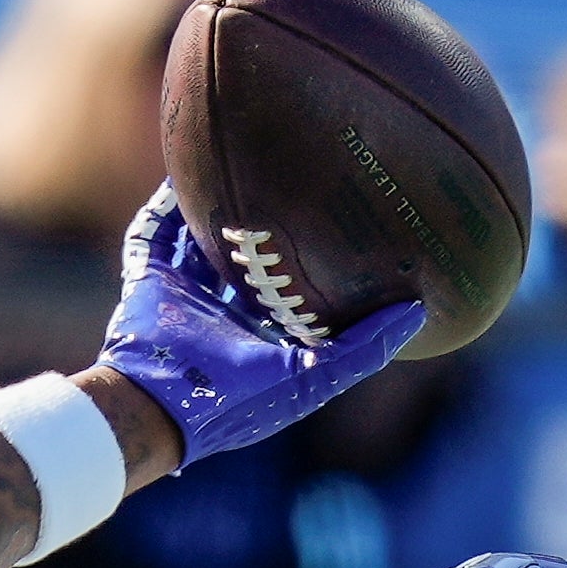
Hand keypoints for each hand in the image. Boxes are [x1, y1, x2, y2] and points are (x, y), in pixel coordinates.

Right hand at [93, 185, 424, 470]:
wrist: (165, 408)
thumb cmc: (241, 399)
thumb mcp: (316, 378)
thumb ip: (365, 348)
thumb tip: (418, 311)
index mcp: (260, 334)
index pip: (292, 290)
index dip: (314, 262)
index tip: (343, 225)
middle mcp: (223, 313)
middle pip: (249, 258)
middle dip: (266, 225)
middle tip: (295, 180)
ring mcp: (183, 294)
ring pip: (203, 239)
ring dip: (217, 207)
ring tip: (237, 160)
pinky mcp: (148, 279)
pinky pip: (154, 233)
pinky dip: (165, 204)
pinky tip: (184, 170)